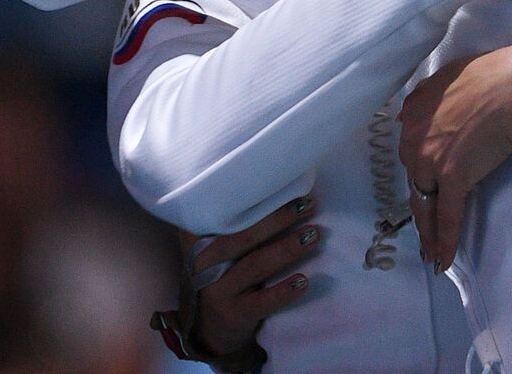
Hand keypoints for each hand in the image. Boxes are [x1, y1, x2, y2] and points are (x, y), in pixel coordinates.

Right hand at [178, 197, 320, 356]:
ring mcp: (216, 291)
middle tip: (307, 204)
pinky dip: (283, 291)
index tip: (275, 179)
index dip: (246, 197)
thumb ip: (233, 224)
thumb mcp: (219, 250)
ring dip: (287, 248)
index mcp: (198, 241)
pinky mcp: (233, 315)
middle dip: (277, 218)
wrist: (211, 333)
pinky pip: (261, 301)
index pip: (218, 214)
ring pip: (255, 265)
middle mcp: (202, 264)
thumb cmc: (224, 276)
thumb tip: (278, 187)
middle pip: (242, 236)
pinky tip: (303, 281)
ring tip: (313, 235)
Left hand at [399, 44, 511, 271]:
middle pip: (416, 179)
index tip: (425, 182)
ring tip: (431, 252)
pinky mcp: (454, 178)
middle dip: (422, 203)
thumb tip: (410, 115)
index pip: (412, 150)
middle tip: (425, 226)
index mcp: (412, 113)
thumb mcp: (447, 75)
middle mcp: (413, 138)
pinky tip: (442, 260)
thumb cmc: (492, 73)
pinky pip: (448, 215)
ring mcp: (431, 160)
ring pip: (426, 203)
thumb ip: (426, 97)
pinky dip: (445, 239)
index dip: (420, 168)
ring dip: (428, 230)